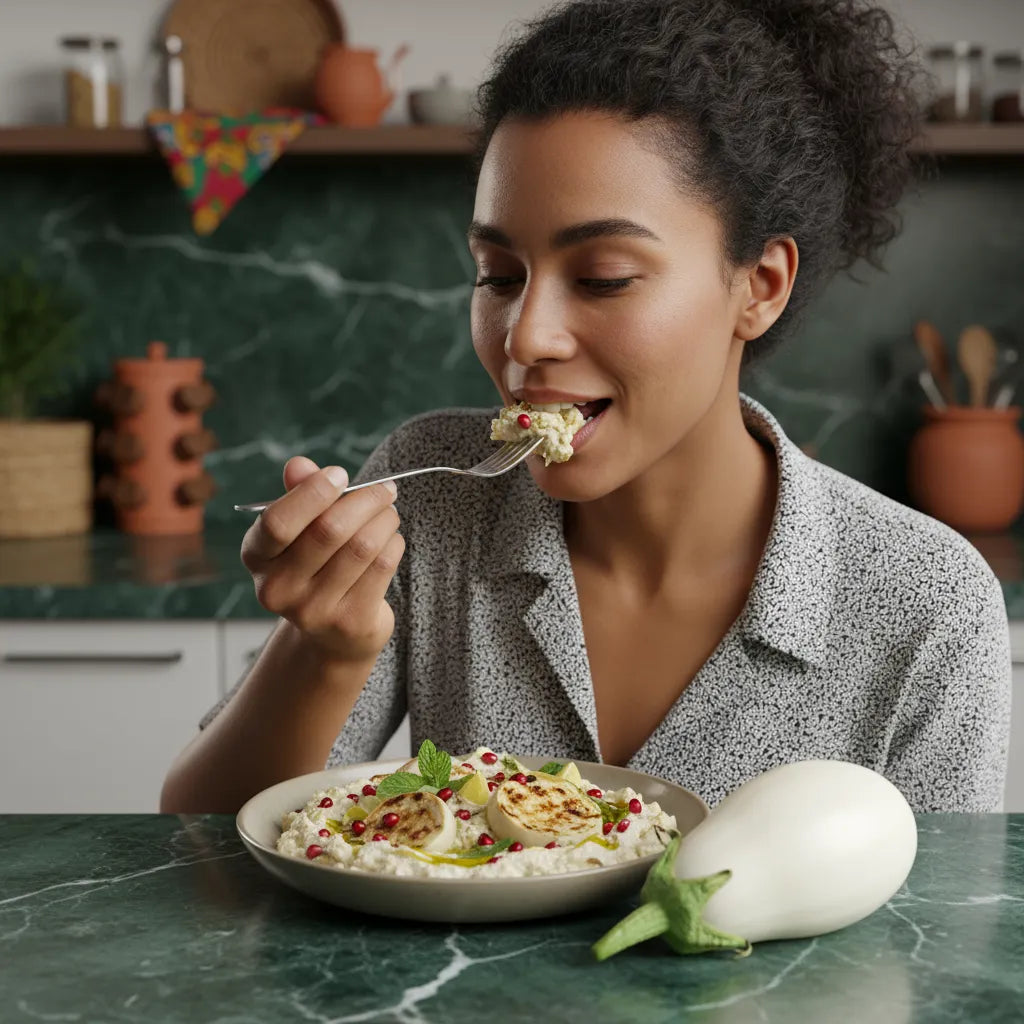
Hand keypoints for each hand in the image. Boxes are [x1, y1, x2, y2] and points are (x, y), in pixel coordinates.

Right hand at [241, 456, 403, 663]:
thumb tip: (298, 465)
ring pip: (362, 546)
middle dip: (365, 500)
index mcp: (257, 556)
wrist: (333, 633)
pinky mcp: (349, 622)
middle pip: (328, 531)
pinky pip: (382, 567)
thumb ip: (300, 494)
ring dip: (385, 520)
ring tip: (390, 513)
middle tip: (385, 489)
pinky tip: (391, 540)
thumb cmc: (317, 564)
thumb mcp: (301, 530)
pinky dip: (394, 543)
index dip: (313, 493)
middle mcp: (277, 588)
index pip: (277, 522)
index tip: (340, 475)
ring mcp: (313, 610)